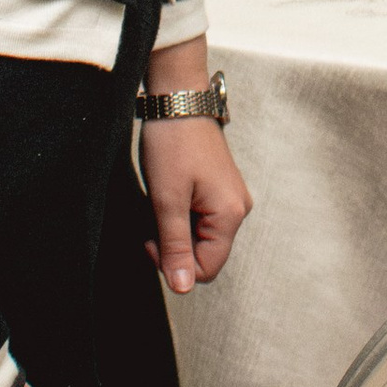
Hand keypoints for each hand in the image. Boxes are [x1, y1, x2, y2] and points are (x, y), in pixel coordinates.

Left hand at [139, 39, 251, 294]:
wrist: (177, 97)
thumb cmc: (172, 143)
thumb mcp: (167, 201)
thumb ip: (175, 247)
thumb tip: (181, 288)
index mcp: (231, 215)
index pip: (204, 270)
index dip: (171, 262)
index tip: (149, 236)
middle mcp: (238, 208)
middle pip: (202, 253)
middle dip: (172, 243)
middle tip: (151, 215)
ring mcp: (230, 197)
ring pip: (198, 235)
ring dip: (173, 226)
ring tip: (159, 199)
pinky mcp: (219, 187)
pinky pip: (199, 217)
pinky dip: (178, 212)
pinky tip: (167, 191)